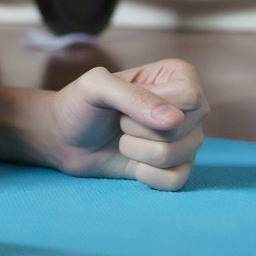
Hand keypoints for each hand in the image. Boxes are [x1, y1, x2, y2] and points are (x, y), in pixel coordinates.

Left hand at [38, 60, 208, 189]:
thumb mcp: (95, 86)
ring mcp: (188, 139)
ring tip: (123, 139)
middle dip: (137, 129)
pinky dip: (145, 175)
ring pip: (176, 155)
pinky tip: (133, 164)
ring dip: (136, 151)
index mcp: (178, 75)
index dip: (149, 105)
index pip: (188, 96)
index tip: (125, 101)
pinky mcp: (179, 168)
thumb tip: (174, 120)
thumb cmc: (80, 104)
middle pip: (181, 128)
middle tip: (119, 121)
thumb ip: (132, 96)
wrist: (64, 138)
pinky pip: (175, 180)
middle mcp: (191, 108)